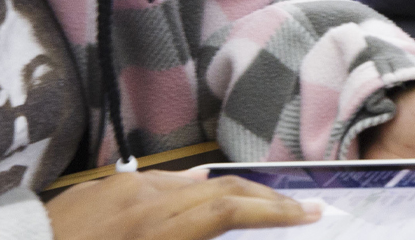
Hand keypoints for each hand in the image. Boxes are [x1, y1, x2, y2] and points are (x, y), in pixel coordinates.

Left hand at [47, 168, 318, 239]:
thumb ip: (185, 234)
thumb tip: (212, 205)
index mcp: (153, 229)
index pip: (229, 209)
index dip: (275, 211)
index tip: (311, 214)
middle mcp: (144, 198)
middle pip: (221, 188)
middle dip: (265, 198)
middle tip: (301, 209)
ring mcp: (122, 187)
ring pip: (193, 181)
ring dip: (232, 192)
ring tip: (261, 205)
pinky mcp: (104, 186)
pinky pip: (161, 182)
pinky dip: (193, 189)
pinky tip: (202, 190)